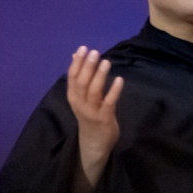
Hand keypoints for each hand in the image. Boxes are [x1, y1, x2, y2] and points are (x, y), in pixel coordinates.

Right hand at [67, 46, 122, 184]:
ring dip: (100, 76)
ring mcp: (91, 112)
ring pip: (93, 91)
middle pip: (82, 83)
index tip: (84, 49)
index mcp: (73, 97)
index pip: (72, 77)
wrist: (94, 143)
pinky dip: (114, 91)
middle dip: (88, 66)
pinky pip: (108, 103)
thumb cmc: (89, 116)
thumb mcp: (82, 97)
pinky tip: (120, 80)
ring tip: (106, 62)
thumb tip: (76, 54)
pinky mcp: (104, 118)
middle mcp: (80, 104)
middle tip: (95, 52)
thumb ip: (80, 76)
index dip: (77, 63)